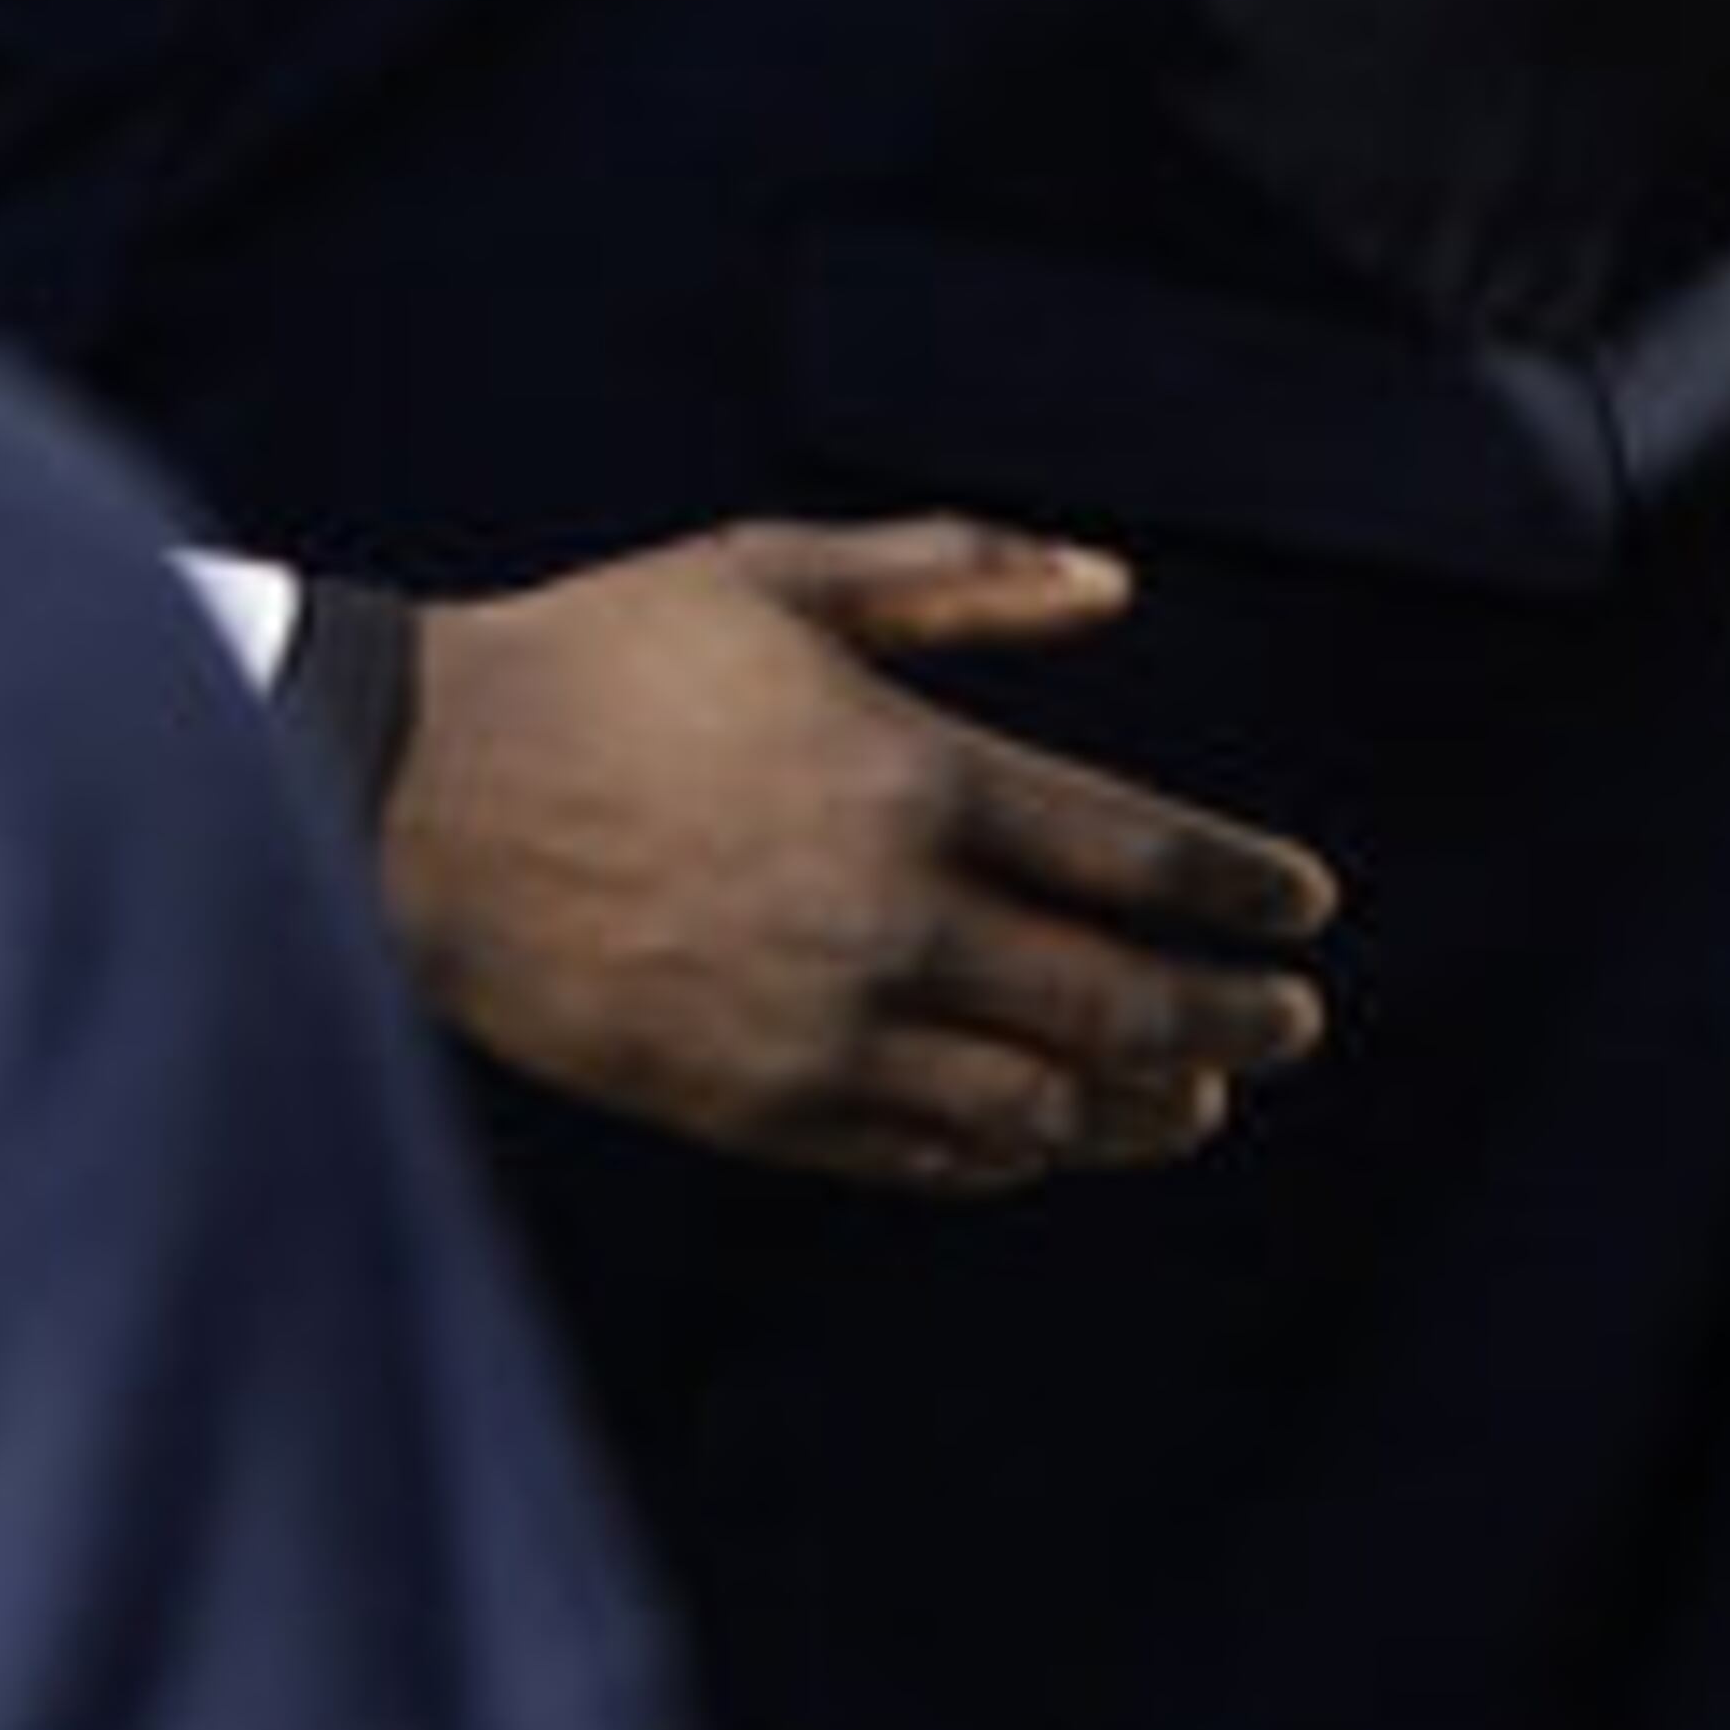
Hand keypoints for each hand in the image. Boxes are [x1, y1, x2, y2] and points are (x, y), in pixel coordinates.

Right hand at [381, 515, 1337, 1192]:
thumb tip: (1115, 582)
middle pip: (1115, 1000)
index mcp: (911, 774)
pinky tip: (1048, 1135)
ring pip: (1036, 1105)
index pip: (1136, 856)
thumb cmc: (608, 654)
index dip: (1240, 886)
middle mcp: (886, 919)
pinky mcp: (750, 1107)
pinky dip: (1009, 1154)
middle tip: (1298, 1020)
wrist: (422, 793)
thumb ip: (962, 575)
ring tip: (1204, 1099)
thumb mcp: (784, 572)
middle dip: (1231, 1016)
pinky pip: (920, 1157)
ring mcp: (819, 1031)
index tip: (1307, 905)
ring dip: (1141, 1107)